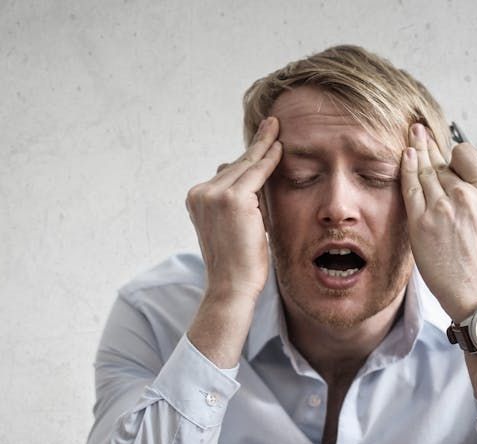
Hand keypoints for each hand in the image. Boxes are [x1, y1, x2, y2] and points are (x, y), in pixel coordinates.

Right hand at [185, 117, 282, 302]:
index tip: (259, 141)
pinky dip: (269, 160)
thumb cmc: (237, 263)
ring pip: (245, 167)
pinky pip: (256, 173)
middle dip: (255, 148)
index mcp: (196, 199)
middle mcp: (200, 193)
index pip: (226, 173)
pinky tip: (279, 147)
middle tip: (271, 125)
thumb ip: (238, 202)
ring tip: (275, 128)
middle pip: (235, 166)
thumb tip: (250, 176)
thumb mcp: (233, 226)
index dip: (245, 158)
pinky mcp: (233, 199)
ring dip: (263, 148)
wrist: (232, 286)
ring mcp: (214, 195)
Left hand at [400, 123, 476, 320]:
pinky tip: (404, 156)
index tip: (447, 152)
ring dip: (416, 150)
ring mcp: (441, 208)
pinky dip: (406, 169)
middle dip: (429, 144)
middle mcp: (463, 195)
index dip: (455, 152)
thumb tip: (472, 185)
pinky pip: (411, 188)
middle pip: (441, 162)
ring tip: (411, 136)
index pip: (466, 156)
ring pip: (425, 170)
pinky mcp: (421, 222)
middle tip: (419, 129)